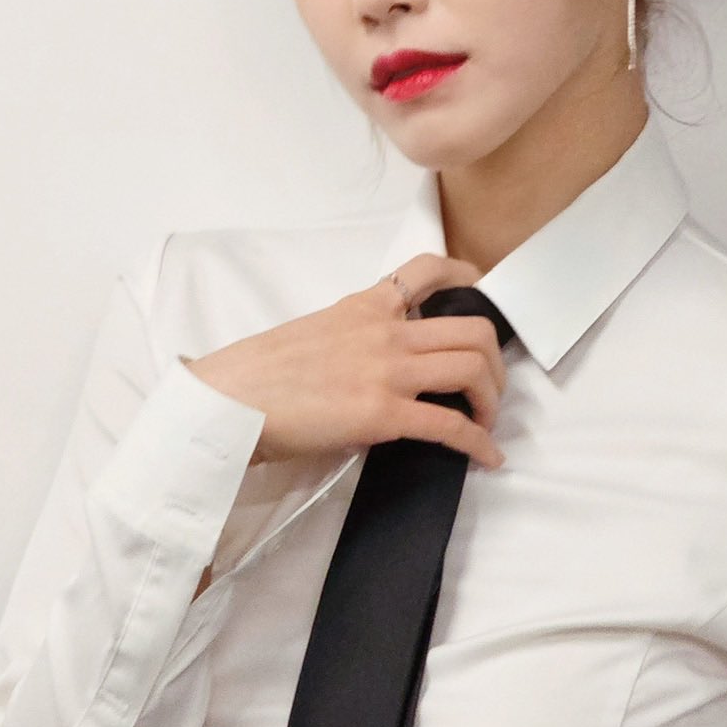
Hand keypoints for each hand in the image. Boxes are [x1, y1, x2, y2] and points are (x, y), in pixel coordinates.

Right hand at [182, 253, 507, 470]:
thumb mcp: (316, 331)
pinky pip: (450, 425)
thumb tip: (380, 365)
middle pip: (472, 329)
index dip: (467, 278)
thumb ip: (356, 336)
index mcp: (366, 306)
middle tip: (490, 387)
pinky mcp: (382, 413)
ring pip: (472, 368)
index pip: (427, 269)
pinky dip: (478, 443)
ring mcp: (387, 370)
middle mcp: (385, 330)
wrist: (231, 400)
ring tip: (486, 421)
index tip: (482, 291)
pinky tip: (486, 457)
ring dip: (492, 399)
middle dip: (495, 361)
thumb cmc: (259, 372)